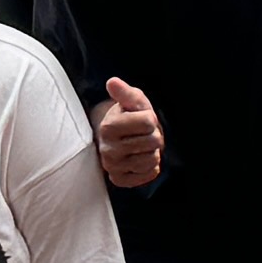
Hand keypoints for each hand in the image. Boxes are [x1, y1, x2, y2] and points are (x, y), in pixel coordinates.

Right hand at [90, 76, 162, 190]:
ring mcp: (113, 167)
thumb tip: (112, 82)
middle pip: (153, 141)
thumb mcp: (130, 101)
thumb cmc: (128, 116)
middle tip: (142, 134)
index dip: (150, 119)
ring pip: (153, 159)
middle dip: (153, 135)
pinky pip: (150, 174)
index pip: (148, 122)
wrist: (117, 138)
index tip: (141, 119)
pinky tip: (139, 159)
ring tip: (140, 146)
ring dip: (152, 152)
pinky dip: (151, 166)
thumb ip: (124, 92)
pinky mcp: (120, 180)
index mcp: (109, 126)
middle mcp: (108, 149)